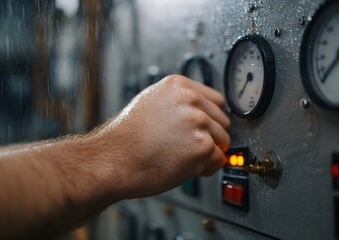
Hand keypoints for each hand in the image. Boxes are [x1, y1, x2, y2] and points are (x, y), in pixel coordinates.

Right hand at [95, 75, 229, 198]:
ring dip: (208, 153)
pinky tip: (185, 166)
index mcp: (178, 85)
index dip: (210, 119)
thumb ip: (177, 103)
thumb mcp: (151, 103)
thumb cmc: (126, 139)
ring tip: (182, 155)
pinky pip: (218, 160)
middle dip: (210, 136)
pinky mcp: (202, 146)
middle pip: (222, 120)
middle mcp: (190, 99)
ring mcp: (198, 121)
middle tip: (187, 146)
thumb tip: (200, 111)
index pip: (216, 100)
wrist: (114, 160)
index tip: (202, 129)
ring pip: (223, 140)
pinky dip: (205, 168)